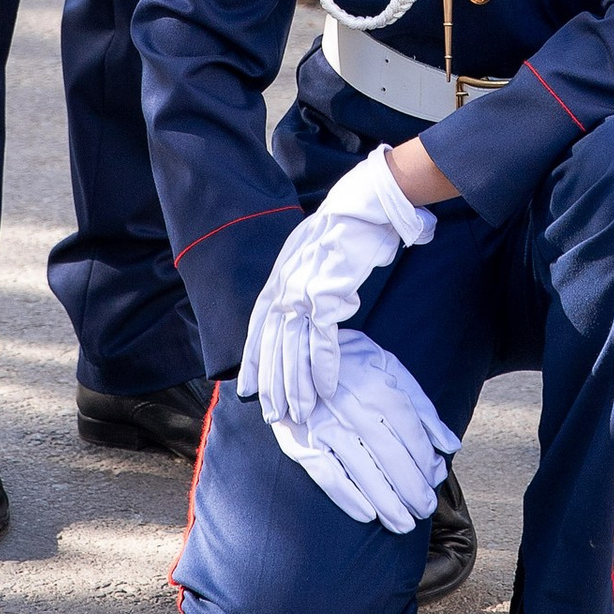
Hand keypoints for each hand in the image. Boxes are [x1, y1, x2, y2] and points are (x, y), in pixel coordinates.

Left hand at [239, 146, 435, 422]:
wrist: (367, 200)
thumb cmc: (348, 226)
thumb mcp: (315, 253)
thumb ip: (307, 280)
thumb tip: (314, 306)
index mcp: (281, 273)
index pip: (259, 322)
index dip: (253, 357)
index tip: (246, 386)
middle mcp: (286, 282)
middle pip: (272, 342)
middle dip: (271, 382)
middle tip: (271, 413)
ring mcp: (305, 288)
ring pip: (294, 347)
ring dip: (296, 383)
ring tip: (299, 411)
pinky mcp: (329, 292)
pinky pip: (323, 338)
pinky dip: (324, 366)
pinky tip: (326, 388)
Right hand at [261, 329, 456, 533]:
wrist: (297, 352)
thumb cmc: (353, 364)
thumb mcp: (391, 371)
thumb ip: (422, 408)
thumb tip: (450, 445)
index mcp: (378, 387)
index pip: (410, 433)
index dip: (425, 462)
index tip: (435, 481)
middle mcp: (353, 407)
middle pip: (391, 456)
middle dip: (412, 489)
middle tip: (424, 509)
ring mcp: (326, 425)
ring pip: (363, 471)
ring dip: (387, 502)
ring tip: (404, 523)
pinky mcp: (302, 441)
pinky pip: (328, 475)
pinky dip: (348, 498)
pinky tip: (368, 515)